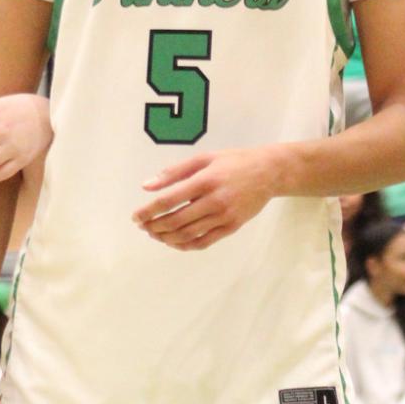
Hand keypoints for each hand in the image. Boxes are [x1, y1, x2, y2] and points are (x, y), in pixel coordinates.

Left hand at [134, 146, 276, 249]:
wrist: (269, 172)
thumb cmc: (233, 162)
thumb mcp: (204, 158)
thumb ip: (174, 172)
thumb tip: (146, 186)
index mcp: (205, 180)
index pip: (169, 200)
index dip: (148, 211)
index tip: (135, 217)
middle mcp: (214, 200)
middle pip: (176, 220)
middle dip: (154, 226)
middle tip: (143, 227)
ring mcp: (224, 216)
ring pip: (188, 234)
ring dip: (166, 237)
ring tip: (155, 234)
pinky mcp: (232, 227)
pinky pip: (204, 241)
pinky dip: (185, 245)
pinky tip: (174, 242)